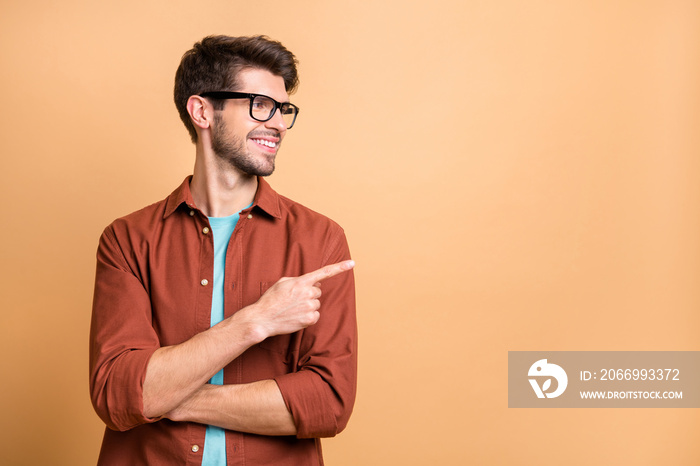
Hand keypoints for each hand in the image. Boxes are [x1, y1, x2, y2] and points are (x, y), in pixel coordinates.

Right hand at [238, 260, 354, 339]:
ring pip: (316, 304)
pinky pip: (315, 315)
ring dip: (308, 305)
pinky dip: (308, 316)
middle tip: (294, 299)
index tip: (352, 263)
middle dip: (309, 294)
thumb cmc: (271, 299)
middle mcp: (308, 293)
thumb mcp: (283, 283)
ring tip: (293, 308)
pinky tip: (296, 316)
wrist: (263, 319)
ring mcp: (309, 307)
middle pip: (318, 292)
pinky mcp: (309, 319)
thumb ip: (300, 280)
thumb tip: (316, 284)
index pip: (324, 273)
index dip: (340, 267)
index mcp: (301, 282)